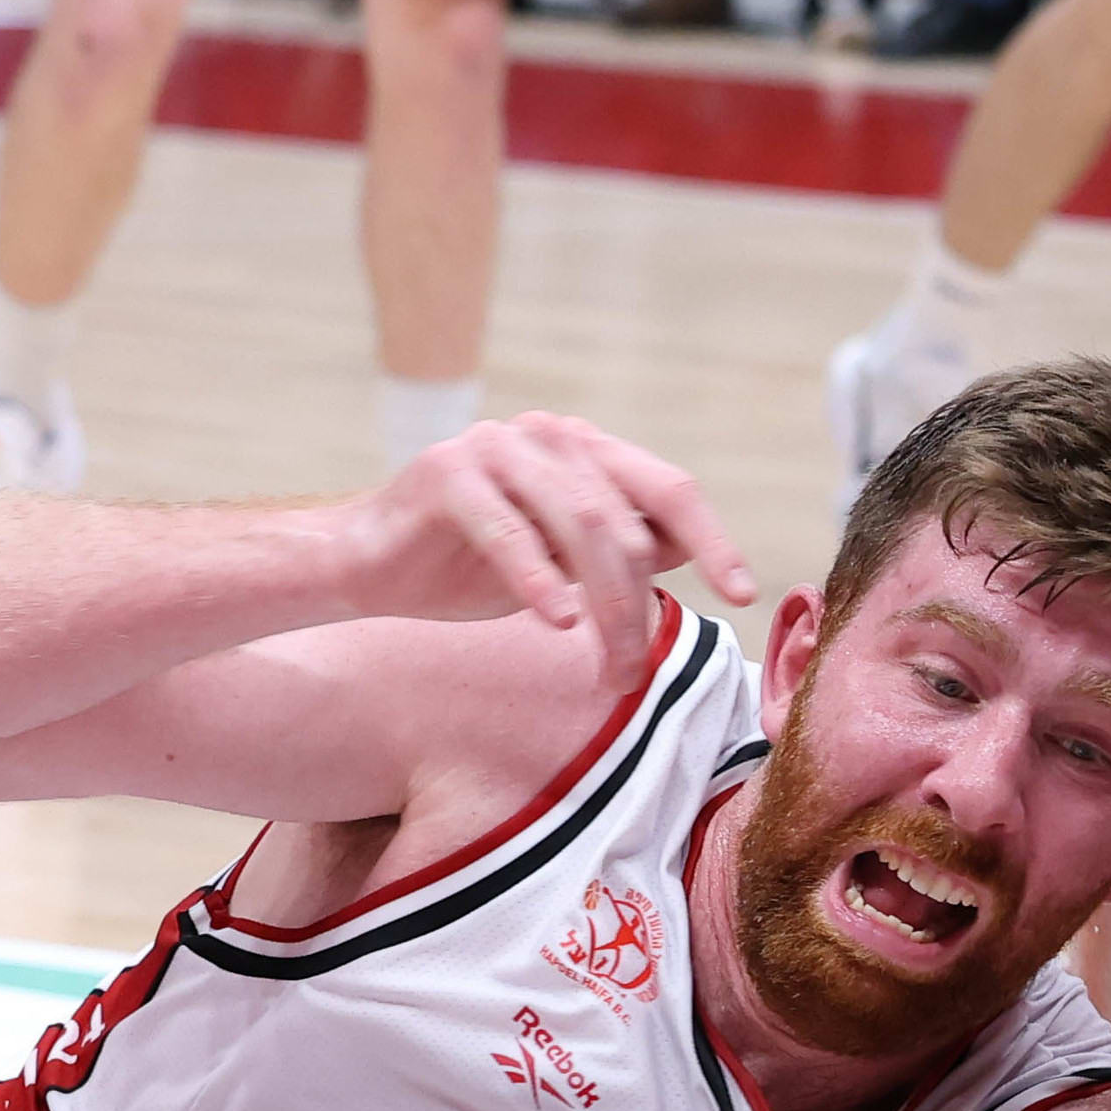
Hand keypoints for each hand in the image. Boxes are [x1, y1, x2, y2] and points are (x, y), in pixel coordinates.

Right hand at [348, 412, 758, 674]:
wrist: (368, 564)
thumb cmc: (471, 565)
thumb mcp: (563, 562)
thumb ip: (622, 550)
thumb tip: (692, 552)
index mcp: (585, 451)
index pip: (668, 490)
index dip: (713, 541)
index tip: (742, 596)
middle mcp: (548, 436)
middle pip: (626, 520)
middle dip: (639, 605)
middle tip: (632, 673)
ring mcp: (496, 447)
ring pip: (579, 525)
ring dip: (601, 607)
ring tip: (605, 667)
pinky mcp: (447, 473)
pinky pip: (509, 531)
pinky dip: (538, 580)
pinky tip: (556, 622)